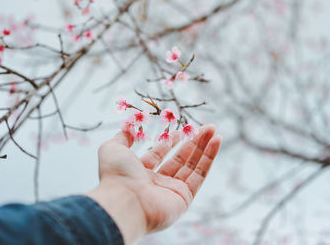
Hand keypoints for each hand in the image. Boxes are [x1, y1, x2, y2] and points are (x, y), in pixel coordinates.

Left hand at [87, 124, 220, 243]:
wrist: (124, 202)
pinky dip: (209, 158)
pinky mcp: (185, 198)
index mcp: (140, 172)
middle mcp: (157, 182)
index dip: (171, 141)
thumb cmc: (116, 175)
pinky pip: (200, 175)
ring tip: (214, 131)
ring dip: (204, 147)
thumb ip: (122, 137)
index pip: (160, 154)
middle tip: (205, 127)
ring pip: (192, 165)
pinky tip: (216, 142)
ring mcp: (172, 190)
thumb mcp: (113, 148)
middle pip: (180, 159)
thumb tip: (129, 126)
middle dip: (193, 142)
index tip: (181, 129)